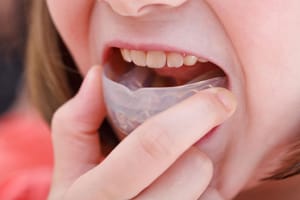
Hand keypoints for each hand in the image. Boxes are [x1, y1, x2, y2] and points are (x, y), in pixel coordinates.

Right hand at [48, 66, 235, 199]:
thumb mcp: (70, 171)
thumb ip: (76, 124)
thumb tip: (97, 75)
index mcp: (95, 196)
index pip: (152, 146)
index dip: (192, 113)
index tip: (219, 97)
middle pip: (195, 168)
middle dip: (193, 150)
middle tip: (180, 152)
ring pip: (213, 194)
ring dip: (198, 179)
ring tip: (172, 180)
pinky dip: (205, 197)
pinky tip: (180, 196)